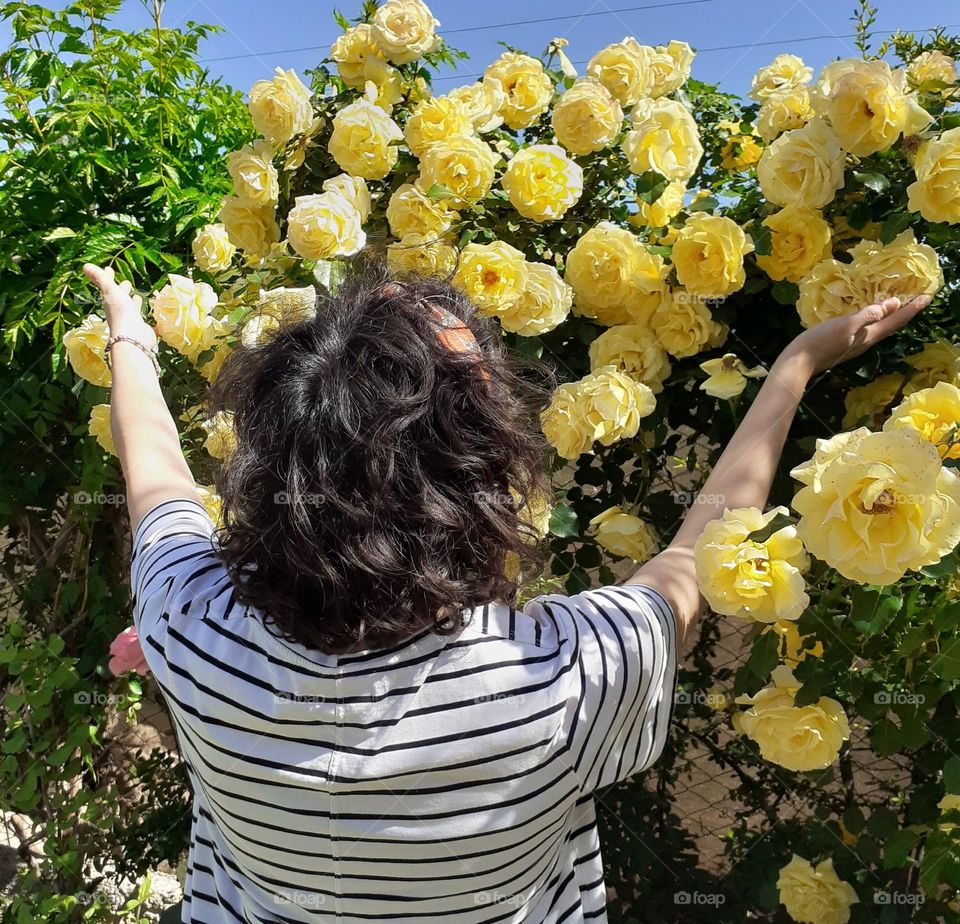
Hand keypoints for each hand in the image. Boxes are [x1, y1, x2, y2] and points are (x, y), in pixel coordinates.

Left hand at [83, 263, 156, 346]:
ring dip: (134, 302)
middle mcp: (119, 310)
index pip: (109, 286)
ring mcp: (131, 320)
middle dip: (123, 290)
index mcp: (111, 301)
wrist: (132, 336)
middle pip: (120, 298)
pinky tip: (152, 316)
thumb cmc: (121, 312)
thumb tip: (85, 266)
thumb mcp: (110, 291)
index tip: (109, 269)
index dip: (108, 277)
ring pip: (132, 308)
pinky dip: (147, 316)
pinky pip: (144, 320)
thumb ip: (101, 279)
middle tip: (126, 283)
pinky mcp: (142, 328)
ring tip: (137, 296)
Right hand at [779, 293, 931, 376]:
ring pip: (880, 329)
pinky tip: (871, 316)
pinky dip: (877, 320)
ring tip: (900, 306)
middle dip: (906, 313)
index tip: (927, 296)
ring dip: (893, 317)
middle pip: (891, 327)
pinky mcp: (843, 344)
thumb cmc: (819, 342)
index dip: (912, 309)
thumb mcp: (844, 325)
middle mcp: (865, 342)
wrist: (798, 363)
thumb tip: (892, 305)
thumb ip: (867, 315)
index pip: (896, 321)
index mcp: (868, 336)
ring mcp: (854, 345)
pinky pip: (868, 330)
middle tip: (919, 300)